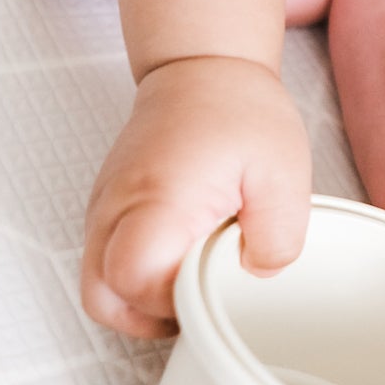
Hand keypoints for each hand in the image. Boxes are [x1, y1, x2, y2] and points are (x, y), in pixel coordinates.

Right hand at [81, 56, 311, 337]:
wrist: (202, 69)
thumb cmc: (238, 111)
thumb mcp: (283, 172)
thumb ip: (279, 236)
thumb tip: (257, 276)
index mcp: (157, 199)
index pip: (132, 282)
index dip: (172, 302)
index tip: (211, 284)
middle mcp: (117, 208)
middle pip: (104, 300)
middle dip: (154, 315)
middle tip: (203, 294)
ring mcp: (104, 212)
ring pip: (100, 290)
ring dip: (144, 302)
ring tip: (195, 280)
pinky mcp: (109, 214)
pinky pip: (106, 268)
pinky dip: (138, 282)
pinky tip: (183, 264)